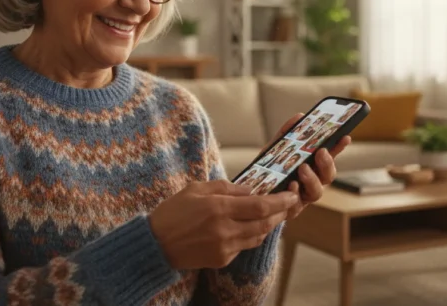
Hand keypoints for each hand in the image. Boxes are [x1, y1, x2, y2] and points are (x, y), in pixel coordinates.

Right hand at [149, 180, 297, 269]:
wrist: (155, 244)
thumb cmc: (173, 212)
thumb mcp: (196, 189)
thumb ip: (225, 187)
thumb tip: (250, 189)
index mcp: (218, 207)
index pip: (260, 205)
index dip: (280, 201)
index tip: (291, 195)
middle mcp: (224, 229)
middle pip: (264, 223)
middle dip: (280, 213)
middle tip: (287, 204)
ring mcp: (224, 247)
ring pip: (258, 237)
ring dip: (268, 225)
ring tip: (272, 214)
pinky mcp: (221, 260)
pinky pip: (243, 246)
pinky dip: (250, 236)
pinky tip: (248, 227)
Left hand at [265, 113, 351, 220]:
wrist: (249, 192)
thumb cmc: (267, 169)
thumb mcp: (275, 149)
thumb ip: (286, 134)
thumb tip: (299, 116)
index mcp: (311, 167)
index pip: (329, 156)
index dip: (339, 148)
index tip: (345, 137)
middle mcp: (310, 182)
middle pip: (328, 176)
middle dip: (327, 164)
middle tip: (321, 152)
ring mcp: (301, 197)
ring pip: (317, 192)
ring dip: (312, 179)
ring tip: (303, 169)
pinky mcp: (289, 209)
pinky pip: (296, 205)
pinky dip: (295, 194)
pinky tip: (291, 185)